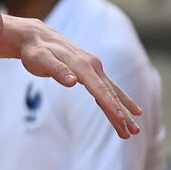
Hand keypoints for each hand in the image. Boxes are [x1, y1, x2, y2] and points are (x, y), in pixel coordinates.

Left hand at [6, 17, 141, 139]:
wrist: (37, 37)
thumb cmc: (36, 51)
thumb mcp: (41, 60)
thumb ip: (57, 70)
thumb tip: (72, 82)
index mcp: (82, 65)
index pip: (99, 89)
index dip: (110, 105)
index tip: (120, 120)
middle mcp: (92, 66)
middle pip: (110, 94)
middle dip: (122, 113)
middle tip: (134, 132)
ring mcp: (93, 69)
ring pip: (111, 93)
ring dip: (123, 111)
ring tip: (133, 130)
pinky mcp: (90, 72)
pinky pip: (105, 90)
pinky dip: (114, 103)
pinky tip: (122, 114)